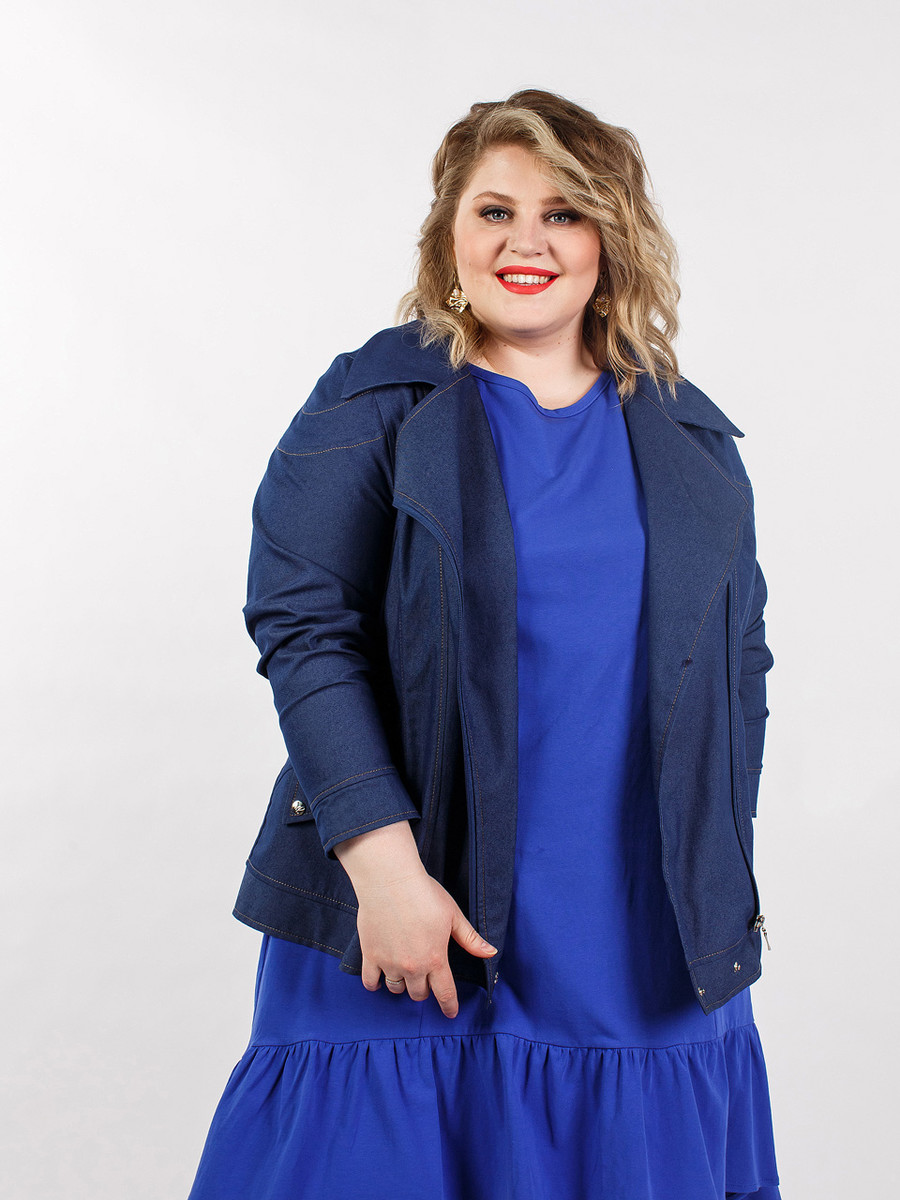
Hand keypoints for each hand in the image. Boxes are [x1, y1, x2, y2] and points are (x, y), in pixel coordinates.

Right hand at [355, 868, 496, 1019]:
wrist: (389, 880)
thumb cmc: (424, 893)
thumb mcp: (453, 915)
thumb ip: (470, 939)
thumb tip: (491, 953)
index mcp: (436, 959)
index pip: (445, 993)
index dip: (449, 1006)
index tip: (451, 1013)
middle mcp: (413, 966)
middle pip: (419, 994)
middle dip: (424, 989)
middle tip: (425, 976)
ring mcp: (389, 963)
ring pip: (396, 989)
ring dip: (402, 985)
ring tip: (404, 971)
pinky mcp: (370, 955)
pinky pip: (370, 982)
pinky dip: (376, 983)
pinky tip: (380, 977)